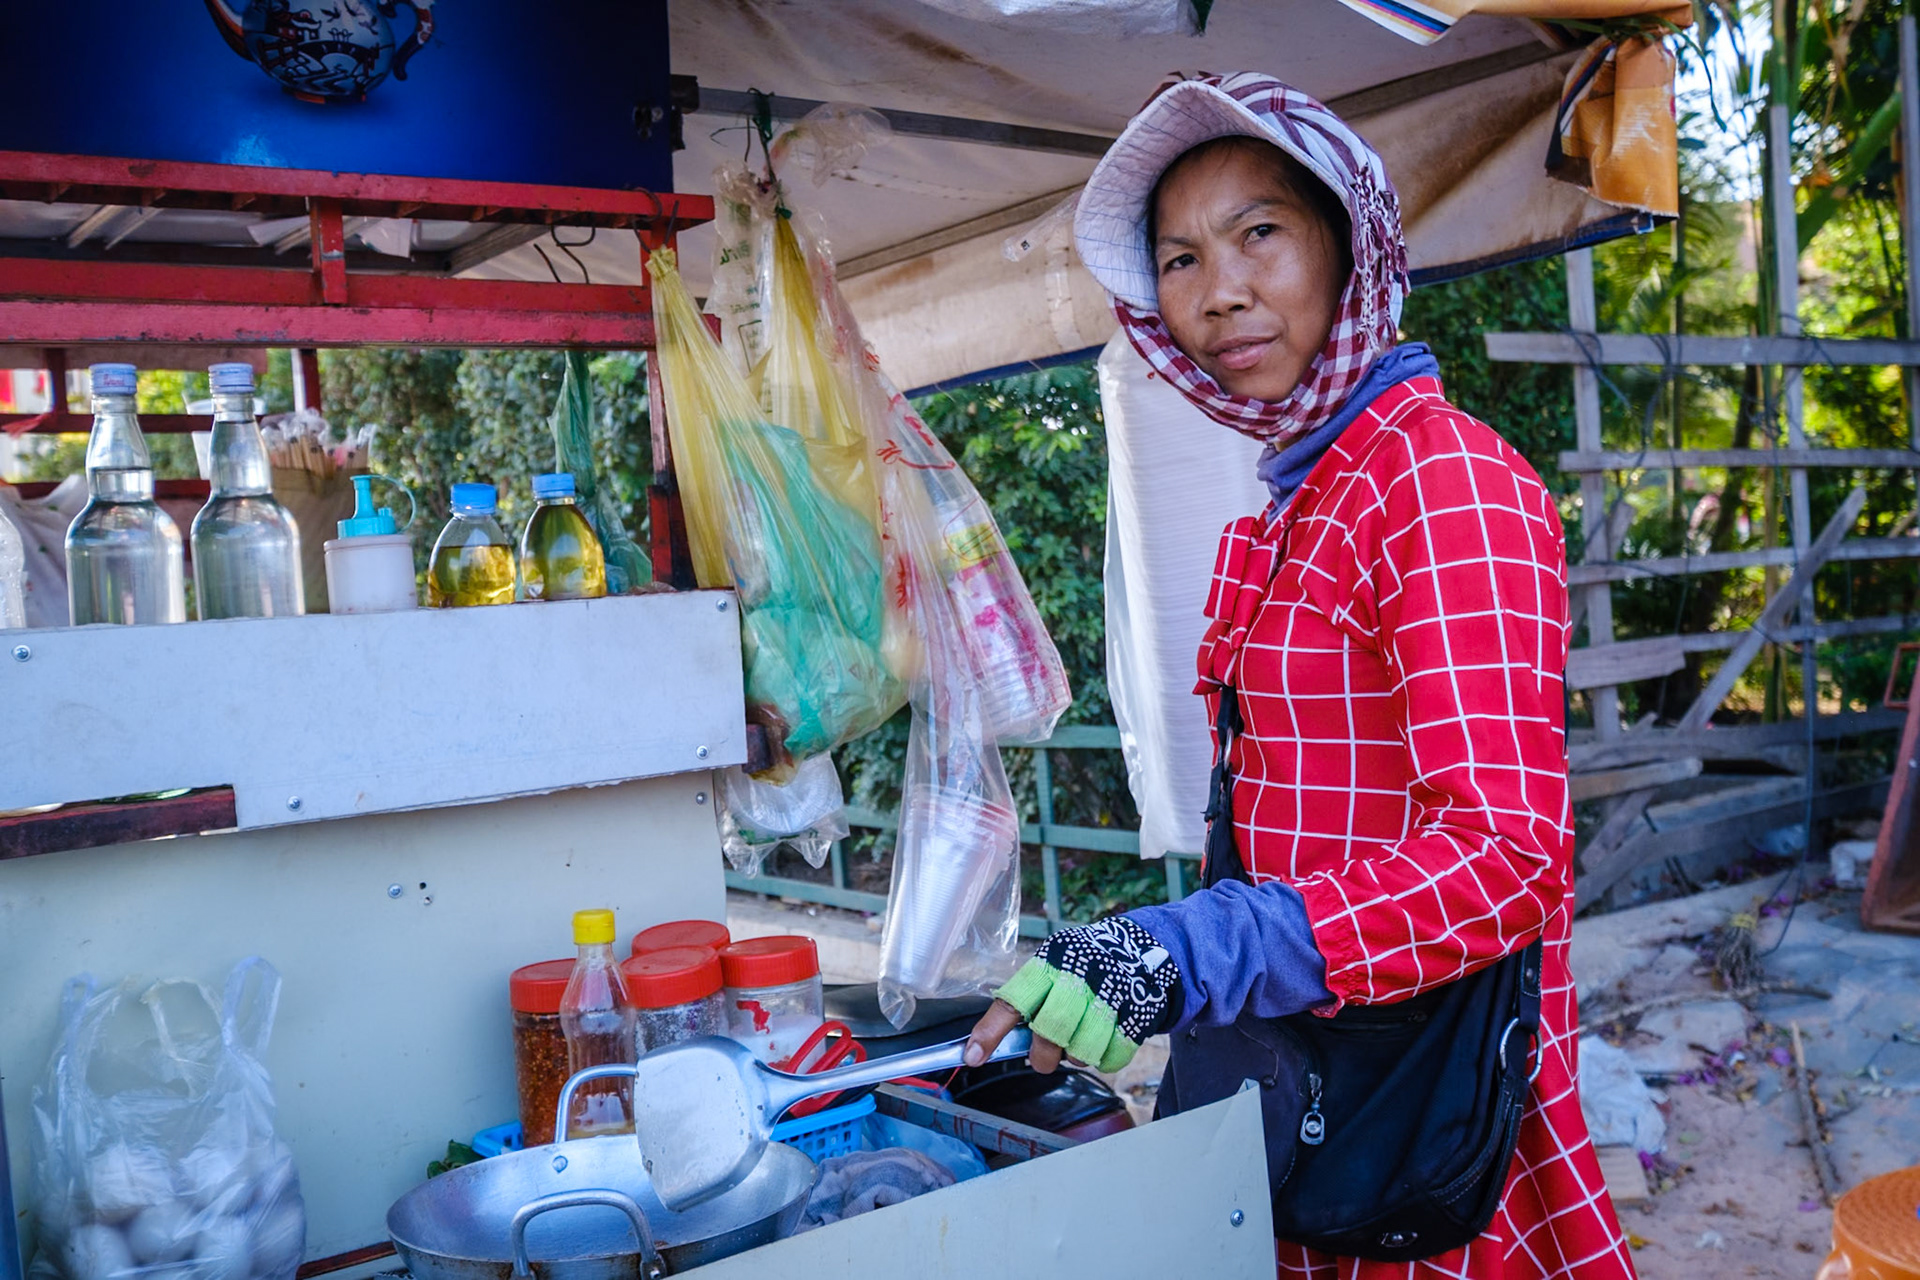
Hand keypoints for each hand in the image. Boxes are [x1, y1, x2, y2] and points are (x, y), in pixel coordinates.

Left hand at [962, 916, 1183, 1075]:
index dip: (990, 1032)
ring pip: (1082, 1051)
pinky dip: (1103, 1059)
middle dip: (1043, 1055)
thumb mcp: (1051, 965)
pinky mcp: (1136, 1016)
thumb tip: (989, 1043)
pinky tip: (1103, 1041)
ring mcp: (1110, 997)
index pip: (1013, 1001)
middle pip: (1050, 1032)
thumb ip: (1027, 1000)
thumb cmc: (1079, 966)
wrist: (1138, 951)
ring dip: (1076, 1056)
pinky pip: (1112, 1058)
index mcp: (1049, 964)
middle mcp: (1079, 977)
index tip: (973, 1056)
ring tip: (1078, 1041)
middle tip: (1043, 1056)